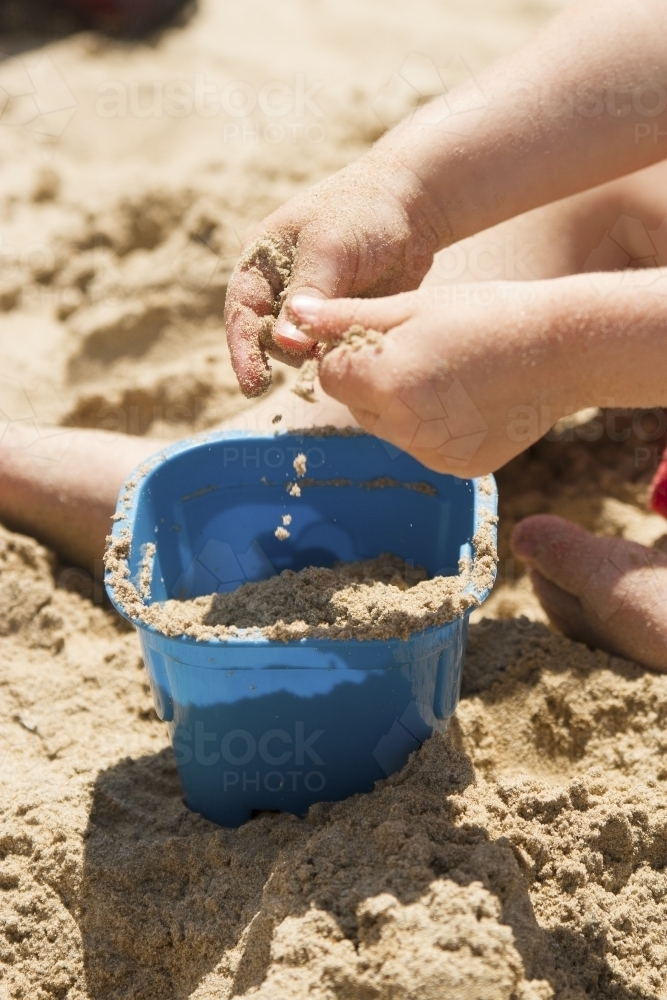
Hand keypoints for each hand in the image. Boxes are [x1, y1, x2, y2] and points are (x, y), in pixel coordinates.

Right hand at [223, 151, 441, 396]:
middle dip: (290, 353)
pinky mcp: (340, 323)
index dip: (243, 351)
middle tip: (322, 352)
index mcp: (262, 263)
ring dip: (320, 355)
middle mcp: (281, 290)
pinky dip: (342, 354)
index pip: (241, 313)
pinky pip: (333, 351)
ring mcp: (312, 310)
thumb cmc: (363, 211)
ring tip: (348, 341)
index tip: (252, 384)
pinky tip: (360, 347)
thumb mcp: (330, 248)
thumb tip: (285, 343)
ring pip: (303, 351)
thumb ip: (308, 294)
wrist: (414, 206)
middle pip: (270, 340)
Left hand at [288, 282, 578, 476]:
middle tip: (419, 352)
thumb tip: (292, 317)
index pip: (329, 376)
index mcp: (385, 383)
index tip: (381, 336)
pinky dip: (433, 427)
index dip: (348, 353)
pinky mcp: (457, 468)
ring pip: (388, 429)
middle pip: (356, 407)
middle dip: (372, 381)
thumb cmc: (483, 314)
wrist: (561, 351)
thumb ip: (345, 317)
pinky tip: (467, 399)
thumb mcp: (412, 306)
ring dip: (400, 406)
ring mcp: (432, 454)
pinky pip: (423, 447)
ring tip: (447, 374)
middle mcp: (403, 429)